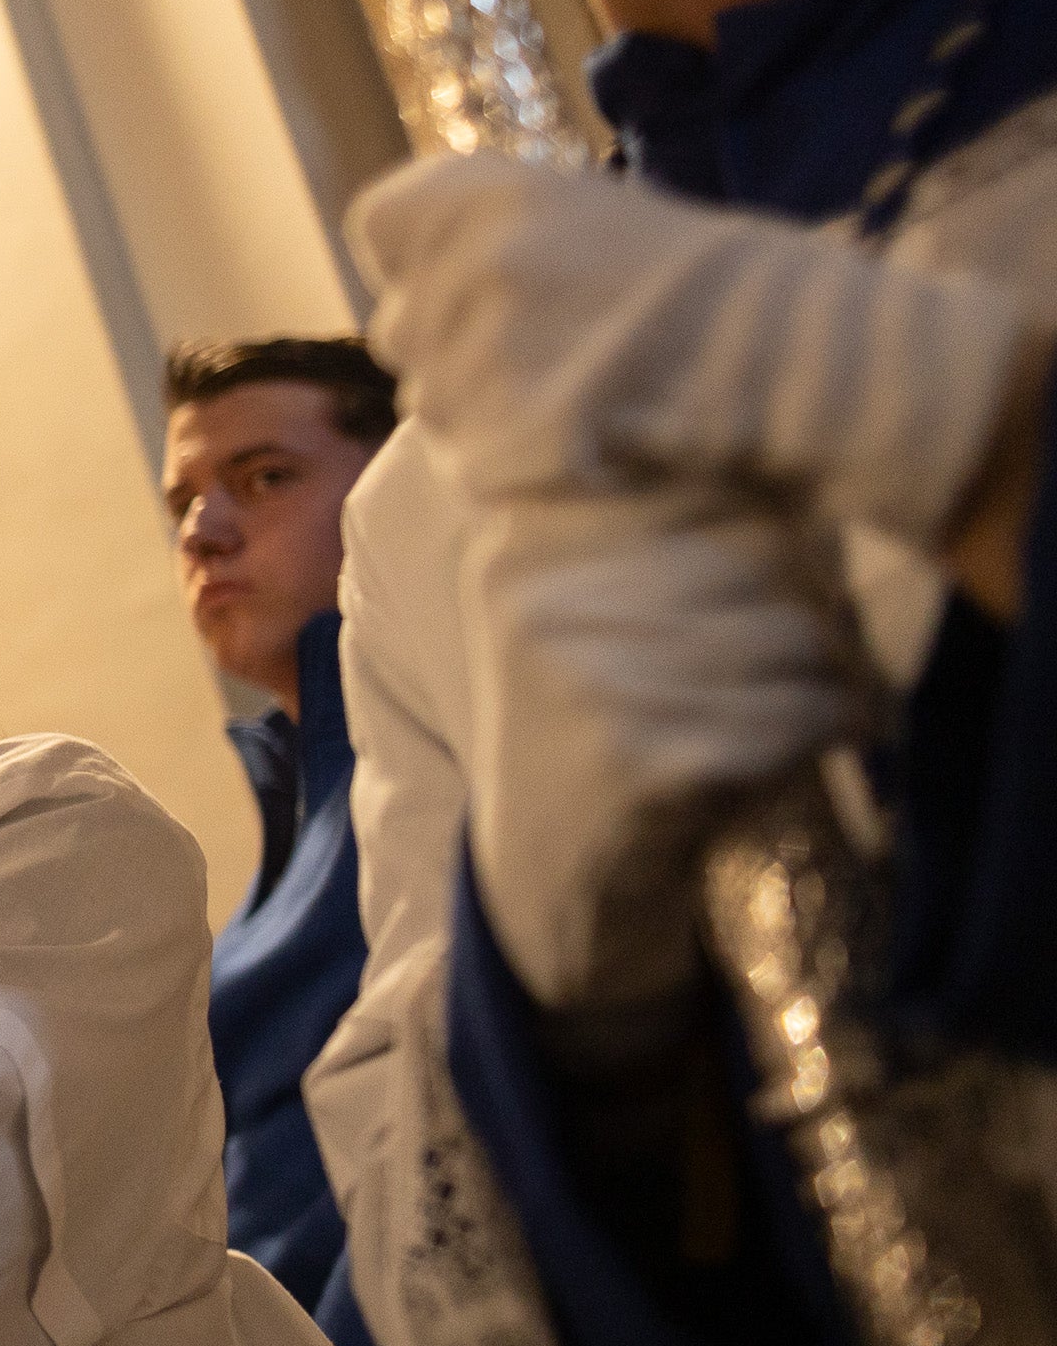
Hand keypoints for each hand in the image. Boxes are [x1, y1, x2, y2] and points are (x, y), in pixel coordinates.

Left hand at [356, 150, 1036, 551]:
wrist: (795, 363)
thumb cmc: (713, 284)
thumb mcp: (596, 217)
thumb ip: (500, 234)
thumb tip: (427, 258)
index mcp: (487, 194)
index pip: (381, 223)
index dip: (415, 258)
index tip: (458, 278)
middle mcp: (461, 265)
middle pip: (396, 322)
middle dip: (446, 340)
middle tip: (534, 352)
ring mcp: (471, 356)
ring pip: (424, 393)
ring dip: (470, 401)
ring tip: (566, 396)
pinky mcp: (492, 438)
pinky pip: (460, 453)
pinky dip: (497, 453)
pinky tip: (567, 440)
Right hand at [464, 486, 866, 1010]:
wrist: (544, 876)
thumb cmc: (584, 722)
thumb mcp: (573, 604)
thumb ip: (643, 523)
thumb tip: (773, 469)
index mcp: (515, 546)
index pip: (696, 485)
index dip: (766, 523)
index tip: (775, 575)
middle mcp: (533, 604)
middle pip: (755, 553)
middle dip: (810, 600)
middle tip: (816, 645)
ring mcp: (579, 685)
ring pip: (788, 632)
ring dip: (830, 671)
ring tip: (812, 695)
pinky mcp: (635, 763)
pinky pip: (791, 715)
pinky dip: (825, 730)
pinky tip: (806, 744)